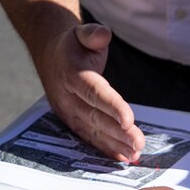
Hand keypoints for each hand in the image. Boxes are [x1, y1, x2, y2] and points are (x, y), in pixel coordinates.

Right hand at [38, 23, 144, 161]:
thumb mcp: (81, 33)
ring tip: (135, 153)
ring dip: (115, 144)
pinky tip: (122, 156)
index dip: (112, 107)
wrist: (50, 56)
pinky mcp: (72, 121)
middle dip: (118, 133)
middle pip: (96, 117)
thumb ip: (92, 34)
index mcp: (72, 74)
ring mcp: (68, 112)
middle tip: (139, 143)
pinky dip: (106, 148)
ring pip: (93, 131)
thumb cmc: (73, 46)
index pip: (94, 92)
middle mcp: (68, 97)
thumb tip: (102, 35)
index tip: (129, 120)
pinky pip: (89, 137)